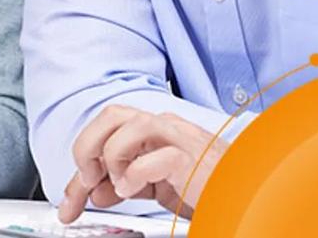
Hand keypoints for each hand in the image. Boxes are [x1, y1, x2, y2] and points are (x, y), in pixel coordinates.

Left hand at [59, 105, 228, 222]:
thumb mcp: (156, 185)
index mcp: (153, 131)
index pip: (105, 132)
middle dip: (87, 146)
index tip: (69, 203)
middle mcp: (164, 127)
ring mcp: (179, 138)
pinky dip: (135, 175)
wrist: (248, 195)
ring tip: (119, 185)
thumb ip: (126, 182)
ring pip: (129, 124)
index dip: (80, 166)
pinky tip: (135, 190)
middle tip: (86, 179)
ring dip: (112, 156)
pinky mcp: (192, 158)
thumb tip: (95, 191)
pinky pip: (154, 157)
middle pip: (111, 114)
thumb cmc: (208, 187)